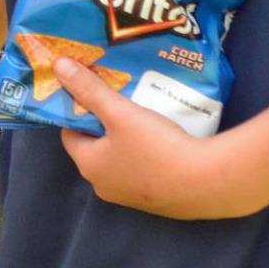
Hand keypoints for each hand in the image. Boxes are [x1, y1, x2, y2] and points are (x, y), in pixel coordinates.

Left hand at [52, 58, 246, 218]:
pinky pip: (146, 171)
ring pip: (123, 159)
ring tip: (142, 114)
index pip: (71, 134)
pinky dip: (150, 154)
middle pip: (97, 147)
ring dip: (129, 139)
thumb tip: (58, 66)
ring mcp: (134, 197)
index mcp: (89, 166)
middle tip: (119, 100)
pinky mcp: (161, 201)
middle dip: (106, 124)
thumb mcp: (119, 112)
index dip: (78, 112)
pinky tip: (165, 137)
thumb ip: (89, 89)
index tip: (92, 93)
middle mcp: (105, 186)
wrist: (210, 183)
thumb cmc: (157, 147)